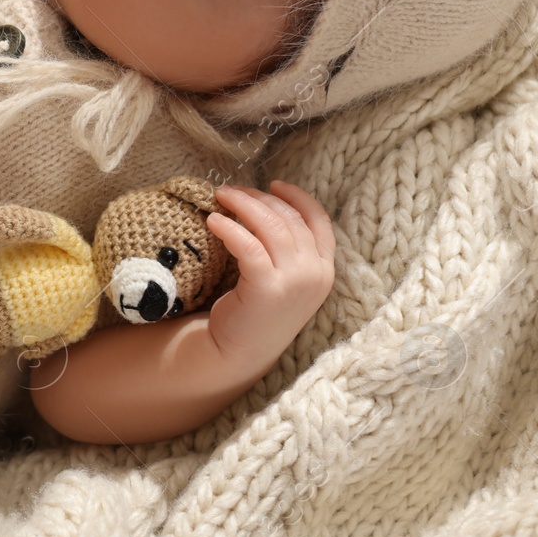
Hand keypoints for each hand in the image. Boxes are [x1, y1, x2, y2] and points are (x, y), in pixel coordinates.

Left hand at [205, 180, 336, 367]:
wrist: (237, 353)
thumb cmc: (255, 312)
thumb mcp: (283, 278)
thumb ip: (286, 250)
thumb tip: (261, 206)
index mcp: (324, 269)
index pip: (319, 220)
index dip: (297, 197)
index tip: (273, 184)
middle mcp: (316, 273)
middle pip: (289, 219)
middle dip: (259, 198)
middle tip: (232, 191)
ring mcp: (294, 281)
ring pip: (271, 226)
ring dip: (244, 205)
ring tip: (220, 197)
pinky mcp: (267, 288)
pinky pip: (248, 245)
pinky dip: (229, 228)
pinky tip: (213, 221)